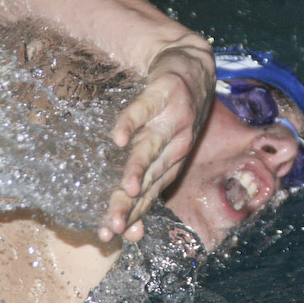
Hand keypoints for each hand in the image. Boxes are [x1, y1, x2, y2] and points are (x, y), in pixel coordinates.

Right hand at [98, 42, 214, 241]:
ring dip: (138, 170)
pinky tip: (118, 137)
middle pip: (147, 181)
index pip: (147, 197)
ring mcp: (172, 122)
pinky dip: (132, 122)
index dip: (130, 217)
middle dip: (130, 205)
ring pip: (150, 150)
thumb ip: (140, 182)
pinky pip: (145, 110)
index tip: (108, 236)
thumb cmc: (171, 114)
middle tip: (112, 226)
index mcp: (170, 165)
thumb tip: (123, 225)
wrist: (194, 65)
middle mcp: (174, 149)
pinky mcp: (165, 94)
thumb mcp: (159, 150)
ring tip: (124, 189)